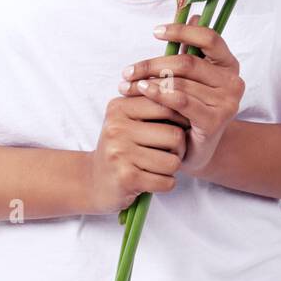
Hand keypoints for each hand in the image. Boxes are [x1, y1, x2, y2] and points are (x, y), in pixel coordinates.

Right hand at [84, 94, 186, 214]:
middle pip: (174, 135)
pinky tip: (153, 180)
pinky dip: (166, 184)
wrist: (94, 181)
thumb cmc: (120, 148)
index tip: (180, 128)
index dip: (181, 119)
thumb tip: (186, 97)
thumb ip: (151, 105)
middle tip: (171, 152)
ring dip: (172, 168)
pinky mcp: (126, 178)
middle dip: (180, 148)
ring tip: (160, 167)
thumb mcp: (128, 120)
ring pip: (173, 161)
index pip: (166, 105)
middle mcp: (117, 128)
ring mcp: (120, 153)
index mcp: (119, 108)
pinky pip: (166, 182)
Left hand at [117, 16, 244, 174]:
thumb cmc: (191, 109)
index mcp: (229, 64)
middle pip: (187, 62)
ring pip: (180, 82)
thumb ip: (191, 50)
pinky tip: (142, 91)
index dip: (181, 31)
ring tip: (128, 84)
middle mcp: (233, 81)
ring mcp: (227, 102)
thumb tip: (193, 14)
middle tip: (128, 70)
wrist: (197, 151)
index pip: (209, 38)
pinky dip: (158, 94)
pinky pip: (181, 100)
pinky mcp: (215, 121)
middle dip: (152, 65)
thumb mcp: (191, 78)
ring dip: (148, 81)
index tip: (155, 31)